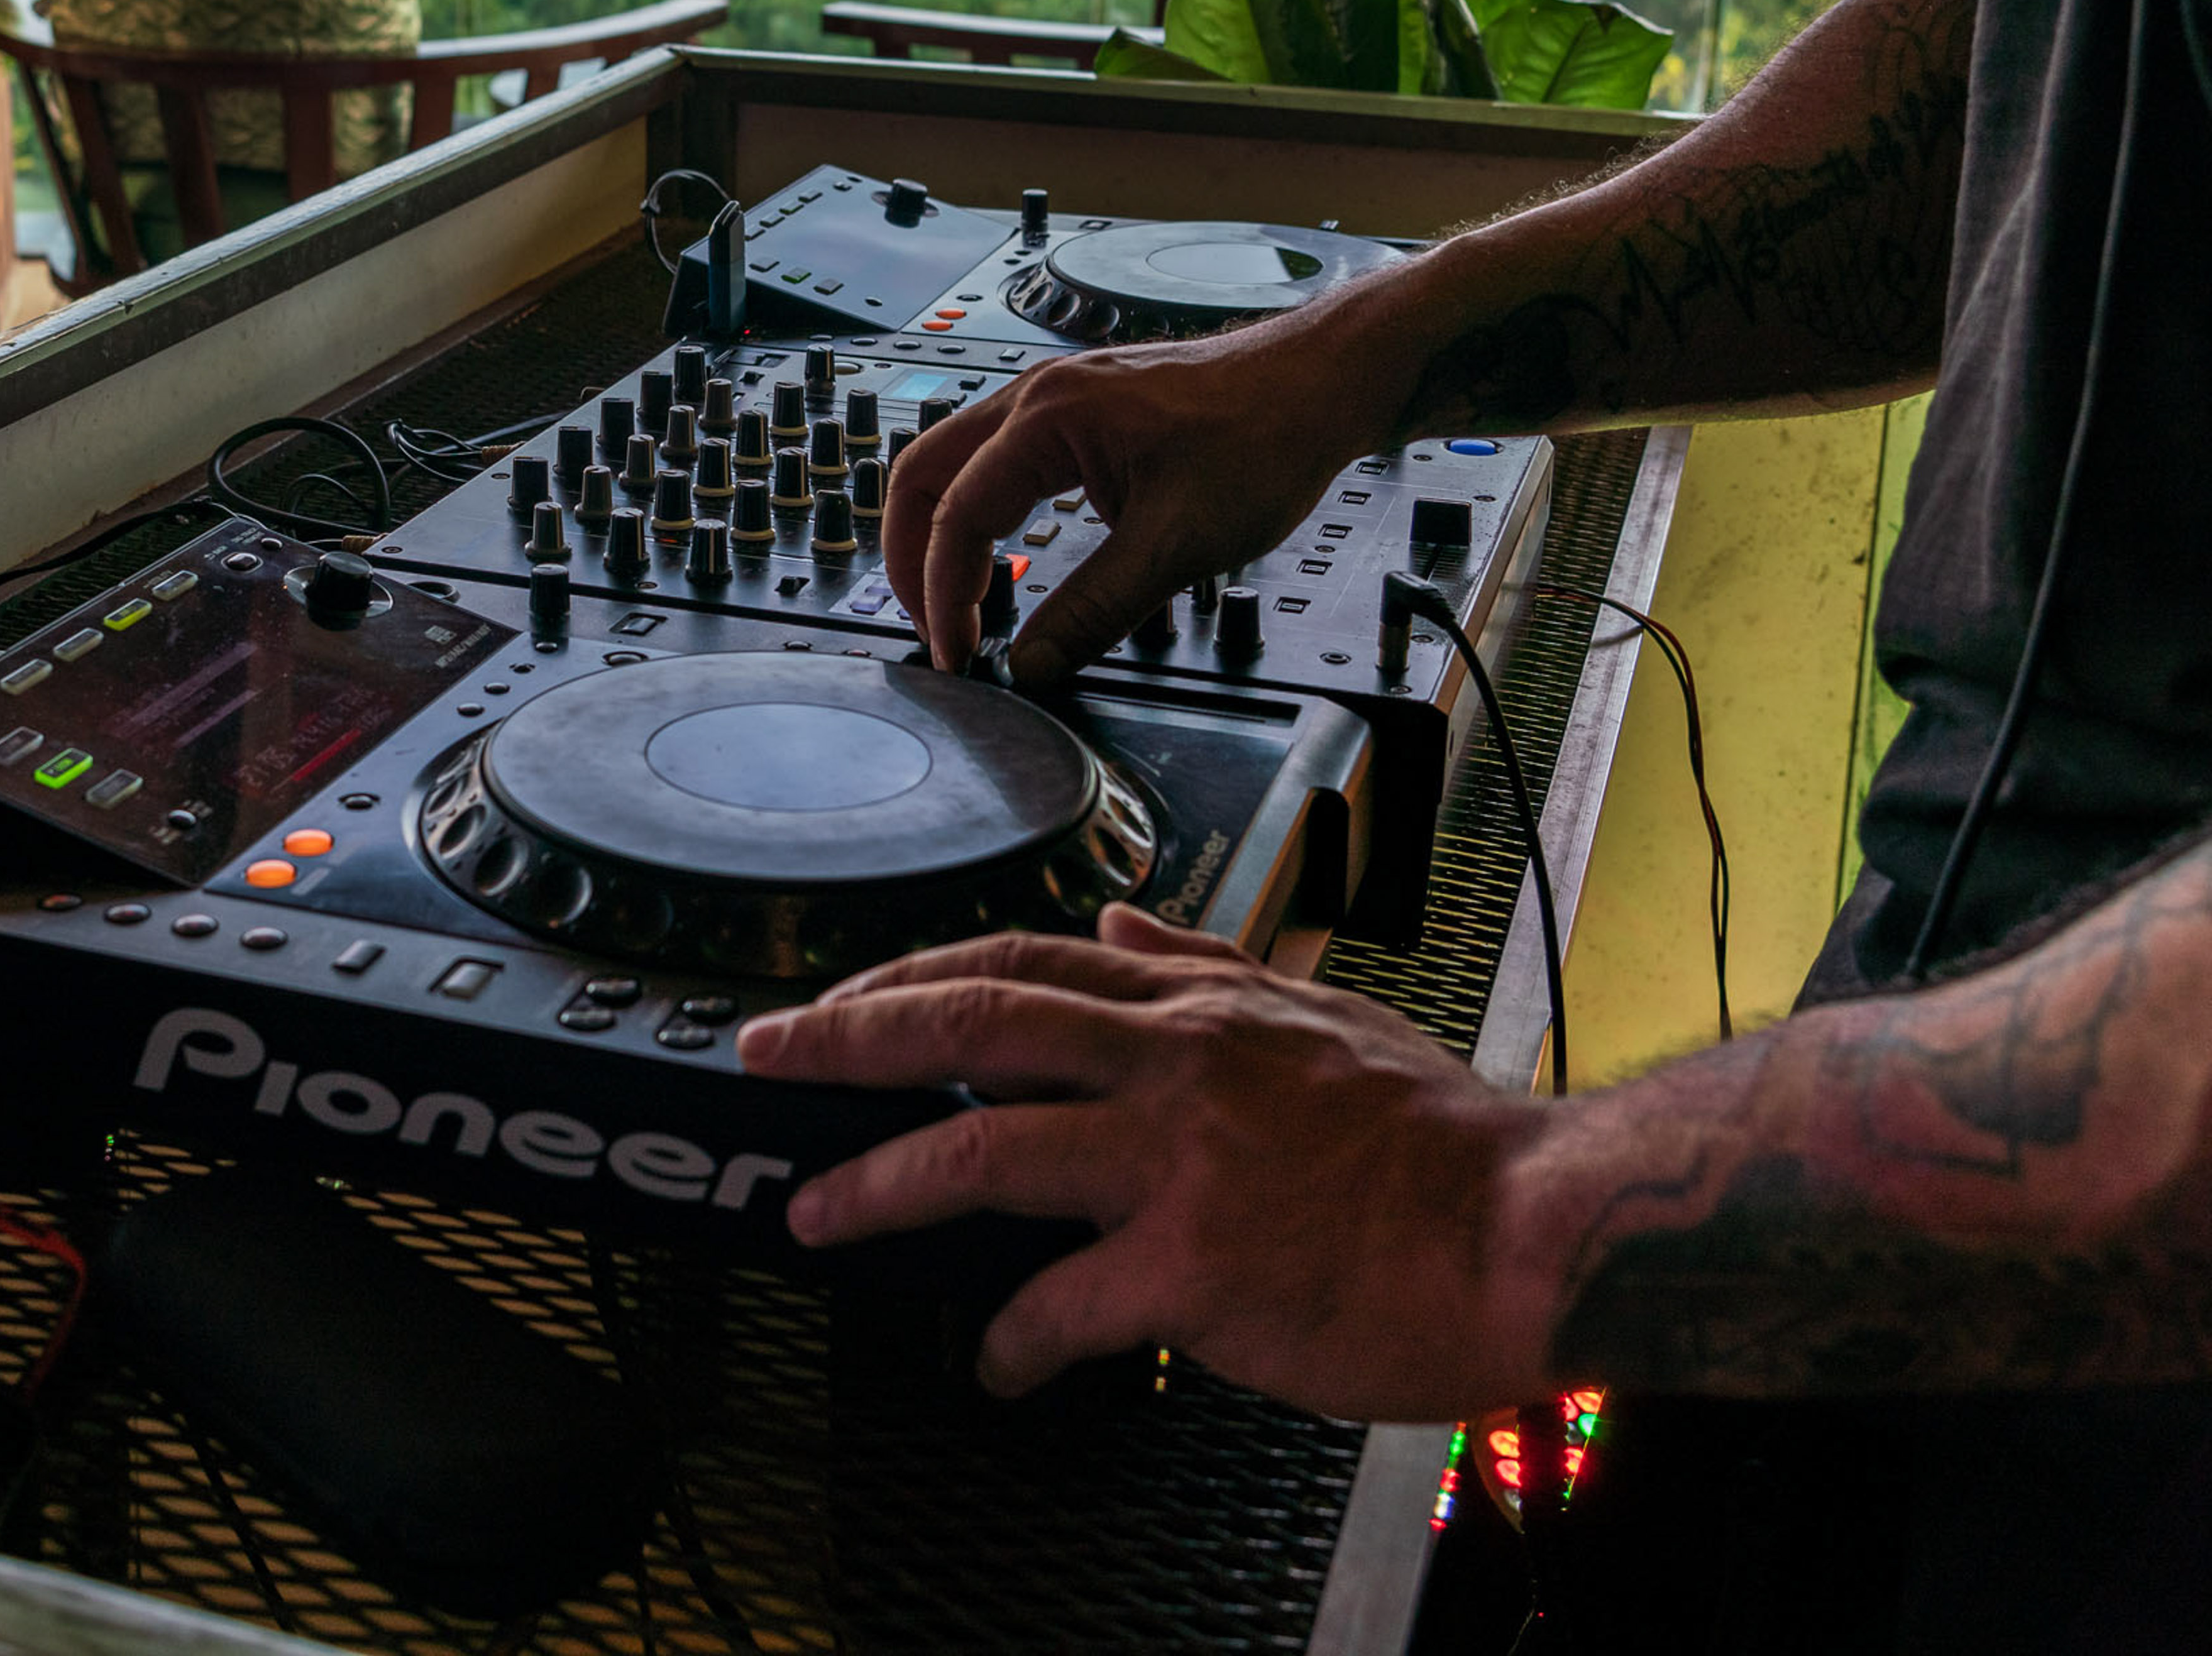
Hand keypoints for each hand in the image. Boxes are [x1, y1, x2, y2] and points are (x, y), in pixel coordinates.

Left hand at [734, 905, 1551, 1419]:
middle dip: (848, 1037)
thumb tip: (1120, 927)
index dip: (913, 975)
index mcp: (1192, 1008)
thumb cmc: (1431, 1136)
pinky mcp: (1198, 1267)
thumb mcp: (1313, 1014)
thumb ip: (1202, 967)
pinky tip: (994, 1362)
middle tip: (763, 1054)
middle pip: (971, 1025)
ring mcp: (1178, 1162)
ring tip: (815, 1216)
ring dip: (880, 1187)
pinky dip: (1012, 1339)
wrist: (1527, 1226)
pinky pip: (1065, 1305)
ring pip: (985, 1153)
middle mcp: (1171, 1065)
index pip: (1019, 962)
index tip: (839, 996)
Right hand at [884, 268, 1430, 677]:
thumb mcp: (1179, 544)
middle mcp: (1037, 394)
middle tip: (933, 631)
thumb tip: (1032, 665)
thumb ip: (1096, 610)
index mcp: (1048, 417)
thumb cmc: (1265, 436)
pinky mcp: (1079, 409)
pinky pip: (996, 456)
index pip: (956, 516)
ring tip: (960, 603)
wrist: (1321, 382)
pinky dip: (978, 509)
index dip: (944, 596)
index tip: (958, 656)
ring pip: (953, 460)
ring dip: (941, 532)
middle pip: (923, 473)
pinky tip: (1004, 556)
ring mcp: (1056, 395)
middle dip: (910, 558)